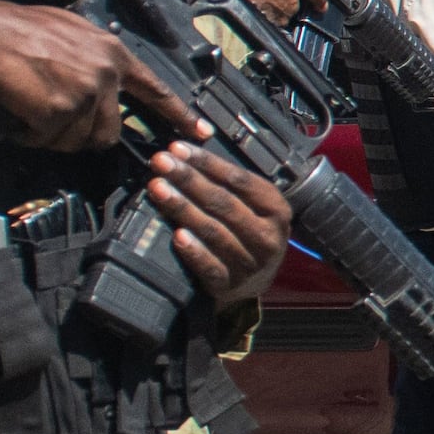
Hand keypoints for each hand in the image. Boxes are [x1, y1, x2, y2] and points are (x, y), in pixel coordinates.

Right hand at [0, 0, 169, 152]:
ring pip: (78, 140)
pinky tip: (18, 108)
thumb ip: (92, 57)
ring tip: (30, 104)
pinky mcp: (64, 110)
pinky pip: (49, 140)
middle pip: (109, 131)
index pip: (155, 89)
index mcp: (111, 51)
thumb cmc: (14, 31)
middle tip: (49, 116)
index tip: (197, 132)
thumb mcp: (68, 31)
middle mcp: (106, 72)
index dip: (177, 114)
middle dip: (79, 133)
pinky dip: (29, 133)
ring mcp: (88, 92)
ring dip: (51, 133)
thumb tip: (99, 81)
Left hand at [151, 140, 291, 305]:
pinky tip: (177, 235)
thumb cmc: (250, 232)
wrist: (255, 282)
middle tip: (161, 162)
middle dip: (188, 179)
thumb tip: (191, 152)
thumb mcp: (255, 206)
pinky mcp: (230, 284)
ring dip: (182, 208)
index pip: (239, 180)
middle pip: (223, 202)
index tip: (178, 149)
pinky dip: (193, 251)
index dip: (207, 163)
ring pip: (213, 231)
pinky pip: (210, 266)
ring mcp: (250, 262)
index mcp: (275, 209)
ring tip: (157, 188)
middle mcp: (267, 236)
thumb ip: (230, 183)